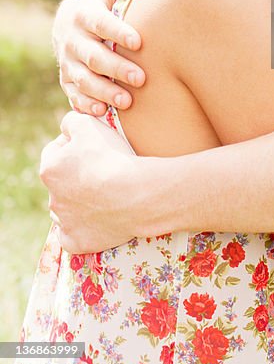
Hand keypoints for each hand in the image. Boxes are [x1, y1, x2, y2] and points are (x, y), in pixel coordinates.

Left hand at [40, 111, 139, 252]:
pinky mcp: (77, 242)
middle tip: (102, 169)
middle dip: (76, 174)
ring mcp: (64, 223)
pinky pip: (74, 235)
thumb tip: (67, 126)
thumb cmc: (110, 156)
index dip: (72, 144)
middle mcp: (52, 198)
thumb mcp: (89, 124)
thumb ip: (72, 121)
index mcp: (50, 170)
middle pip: (61, 181)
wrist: (134, 194)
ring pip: (67, 208)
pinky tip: (99, 218)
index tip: (92, 145)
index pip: (53, 151)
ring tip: (105, 193)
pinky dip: (84, 227)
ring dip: (79, 201)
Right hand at [53, 0, 144, 114]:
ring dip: (104, 91)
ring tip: (127, 101)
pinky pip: (73, 95)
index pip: (100, 23)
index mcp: (82, 13)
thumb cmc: (99, 2)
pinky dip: (86, 104)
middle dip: (115, 68)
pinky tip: (102, 111)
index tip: (139, 41)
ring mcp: (67, 62)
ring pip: (83, 79)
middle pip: (92, 56)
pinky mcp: (67, 81)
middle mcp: (71, 39)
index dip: (117, 32)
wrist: (70, 25)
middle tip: (140, 77)